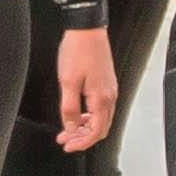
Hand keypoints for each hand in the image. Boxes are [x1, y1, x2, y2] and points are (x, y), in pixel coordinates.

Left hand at [52, 27, 116, 154]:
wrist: (87, 29)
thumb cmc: (78, 51)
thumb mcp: (67, 82)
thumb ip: (69, 107)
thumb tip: (70, 127)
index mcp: (101, 99)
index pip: (96, 132)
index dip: (82, 143)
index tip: (68, 146)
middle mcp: (109, 96)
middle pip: (100, 128)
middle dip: (82, 137)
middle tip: (65, 140)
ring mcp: (109, 89)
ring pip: (100, 118)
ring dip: (84, 127)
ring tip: (67, 129)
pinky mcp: (105, 83)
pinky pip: (100, 107)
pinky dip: (88, 115)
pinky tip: (76, 114)